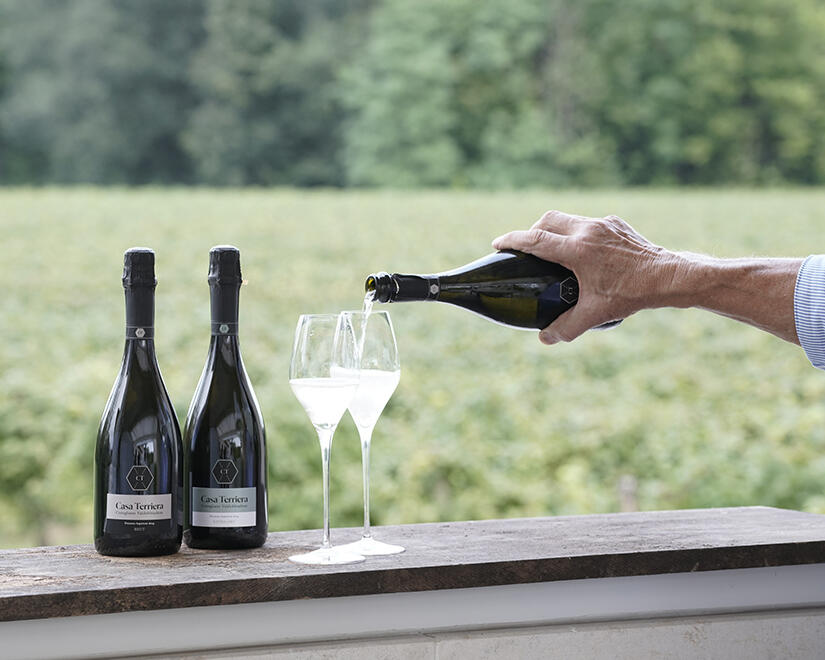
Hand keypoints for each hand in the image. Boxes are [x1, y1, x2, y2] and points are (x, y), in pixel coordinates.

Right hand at [493, 210, 675, 343]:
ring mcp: (603, 224)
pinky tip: (584, 253)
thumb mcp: (596, 314)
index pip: (535, 239)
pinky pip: (587, 224)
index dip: (512, 240)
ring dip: (554, 231)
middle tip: (525, 249)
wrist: (669, 277)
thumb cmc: (632, 294)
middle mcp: (587, 231)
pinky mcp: (615, 224)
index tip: (498, 244)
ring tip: (553, 252)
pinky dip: (577, 233)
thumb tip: (545, 338)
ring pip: (567, 219)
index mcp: (578, 250)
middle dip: (531, 231)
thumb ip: (566, 327)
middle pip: (547, 221)